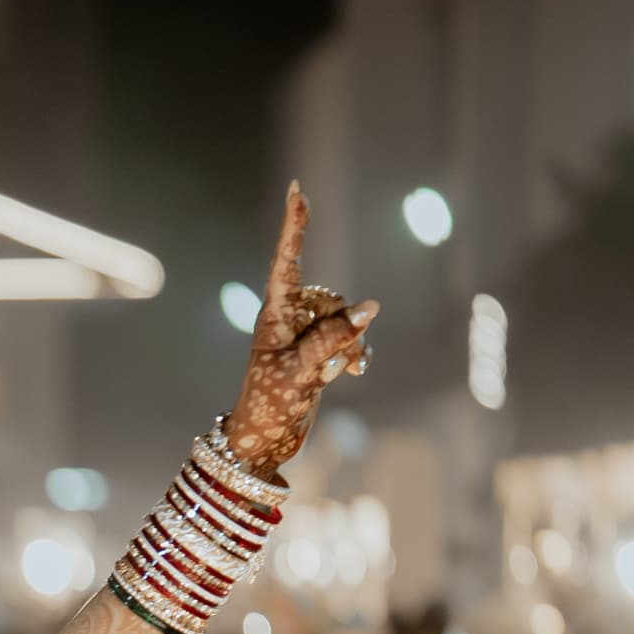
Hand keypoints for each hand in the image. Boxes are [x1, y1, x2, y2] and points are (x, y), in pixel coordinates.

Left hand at [219, 188, 377, 478]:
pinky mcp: (317, 352)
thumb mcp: (302, 372)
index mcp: (274, 314)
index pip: (286, 261)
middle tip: (330, 364)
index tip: (296, 190)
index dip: (294, 226)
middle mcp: (288, 318)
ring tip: (338, 374)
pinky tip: (352, 373)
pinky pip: (350, 337)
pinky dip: (356, 353)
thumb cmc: (269, 408)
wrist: (263, 444)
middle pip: (332, 298)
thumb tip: (370, 309)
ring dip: (350, 344)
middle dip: (343, 325)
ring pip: (345, 319)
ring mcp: (303, 335)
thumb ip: (335, 338)